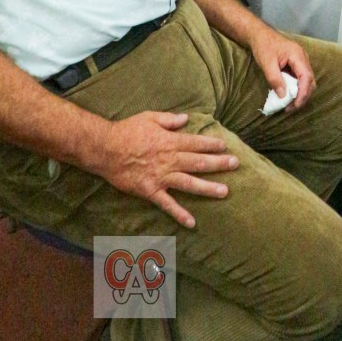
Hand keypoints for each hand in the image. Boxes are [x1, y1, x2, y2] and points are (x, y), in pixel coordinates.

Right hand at [98, 111, 237, 228]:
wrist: (106, 149)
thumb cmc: (127, 130)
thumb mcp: (149, 117)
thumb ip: (169, 119)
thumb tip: (186, 119)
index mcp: (169, 141)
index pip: (195, 143)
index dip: (212, 145)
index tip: (225, 147)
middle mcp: (169, 159)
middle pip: (198, 162)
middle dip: (218, 164)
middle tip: (235, 164)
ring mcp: (161, 177)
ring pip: (189, 183)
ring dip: (208, 188)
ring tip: (225, 191)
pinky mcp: (150, 191)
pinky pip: (167, 204)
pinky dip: (180, 214)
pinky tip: (192, 222)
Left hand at [248, 28, 314, 110]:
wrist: (259, 34)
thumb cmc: (263, 46)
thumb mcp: (267, 63)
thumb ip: (275, 79)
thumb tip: (283, 96)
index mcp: (298, 55)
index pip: (307, 77)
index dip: (303, 93)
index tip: (294, 105)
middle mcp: (303, 58)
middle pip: (310, 81)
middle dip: (302, 96)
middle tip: (290, 108)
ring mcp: (301, 61)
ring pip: (307, 81)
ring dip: (300, 94)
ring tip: (288, 105)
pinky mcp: (296, 65)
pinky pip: (301, 79)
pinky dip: (296, 89)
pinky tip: (288, 95)